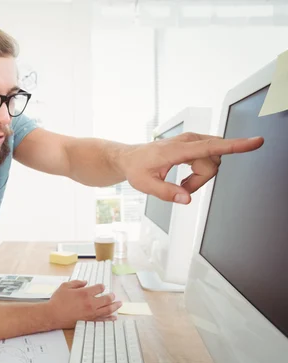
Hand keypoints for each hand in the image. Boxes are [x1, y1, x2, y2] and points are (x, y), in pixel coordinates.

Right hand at [47, 280, 121, 327]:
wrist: (53, 315)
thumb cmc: (57, 300)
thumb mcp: (65, 286)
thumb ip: (76, 282)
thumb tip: (85, 282)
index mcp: (85, 293)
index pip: (99, 288)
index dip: (101, 286)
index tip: (101, 287)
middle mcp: (90, 303)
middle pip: (107, 299)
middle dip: (111, 296)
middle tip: (113, 295)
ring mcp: (91, 313)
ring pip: (108, 309)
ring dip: (115, 306)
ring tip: (119, 304)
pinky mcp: (89, 321)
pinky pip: (103, 320)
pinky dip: (110, 318)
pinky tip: (114, 317)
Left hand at [119, 132, 263, 203]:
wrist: (130, 158)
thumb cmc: (137, 169)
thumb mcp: (145, 185)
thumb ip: (166, 193)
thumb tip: (186, 198)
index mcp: (177, 149)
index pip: (211, 147)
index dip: (235, 146)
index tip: (255, 142)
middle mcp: (188, 140)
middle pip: (213, 163)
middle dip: (201, 180)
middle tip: (182, 188)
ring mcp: (192, 140)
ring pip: (213, 162)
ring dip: (200, 177)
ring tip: (181, 183)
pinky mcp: (195, 143)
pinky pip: (209, 159)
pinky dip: (200, 172)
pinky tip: (185, 176)